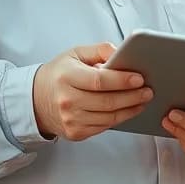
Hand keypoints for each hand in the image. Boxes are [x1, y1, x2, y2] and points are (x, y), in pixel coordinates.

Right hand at [32, 43, 152, 140]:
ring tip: (143, 100)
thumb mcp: (76, 54)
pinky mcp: (76, 133)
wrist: (36, 100)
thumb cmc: (59, 74)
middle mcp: (67, 101)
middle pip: (107, 102)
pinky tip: (130, 109)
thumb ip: (100, 50)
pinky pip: (104, 126)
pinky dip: (120, 118)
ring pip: (109, 117)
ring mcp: (71, 120)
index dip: (122, 80)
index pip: (99, 81)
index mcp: (67, 77)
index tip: (139, 78)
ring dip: (131, 109)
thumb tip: (122, 53)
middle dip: (132, 96)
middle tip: (148, 90)